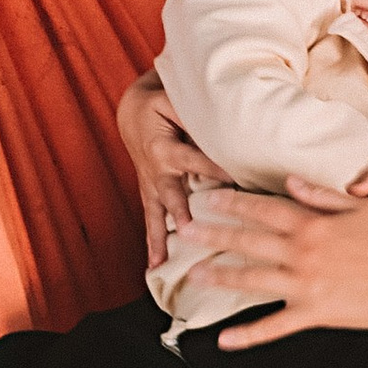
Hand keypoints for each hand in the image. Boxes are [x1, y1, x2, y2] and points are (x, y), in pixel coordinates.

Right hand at [118, 69, 231, 266]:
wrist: (131, 113)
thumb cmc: (157, 105)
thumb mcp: (170, 101)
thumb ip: (191, 116)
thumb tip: (218, 129)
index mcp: (164, 147)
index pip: (195, 160)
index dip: (214, 169)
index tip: (235, 181)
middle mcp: (156, 171)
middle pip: (172, 194)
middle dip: (181, 212)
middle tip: (188, 229)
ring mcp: (152, 186)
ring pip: (158, 215)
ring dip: (162, 238)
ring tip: (164, 260)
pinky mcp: (151, 194)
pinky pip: (150, 221)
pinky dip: (152, 244)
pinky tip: (154, 266)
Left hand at [185, 175, 367, 345]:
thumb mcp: (361, 208)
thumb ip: (321, 194)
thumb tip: (289, 181)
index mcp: (312, 223)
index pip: (262, 208)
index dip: (231, 202)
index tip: (206, 197)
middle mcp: (302, 251)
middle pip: (247, 240)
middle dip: (212, 234)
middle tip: (184, 231)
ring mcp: (306, 284)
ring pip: (252, 280)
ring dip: (220, 276)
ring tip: (194, 274)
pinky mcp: (316, 313)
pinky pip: (275, 326)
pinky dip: (248, 335)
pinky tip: (224, 340)